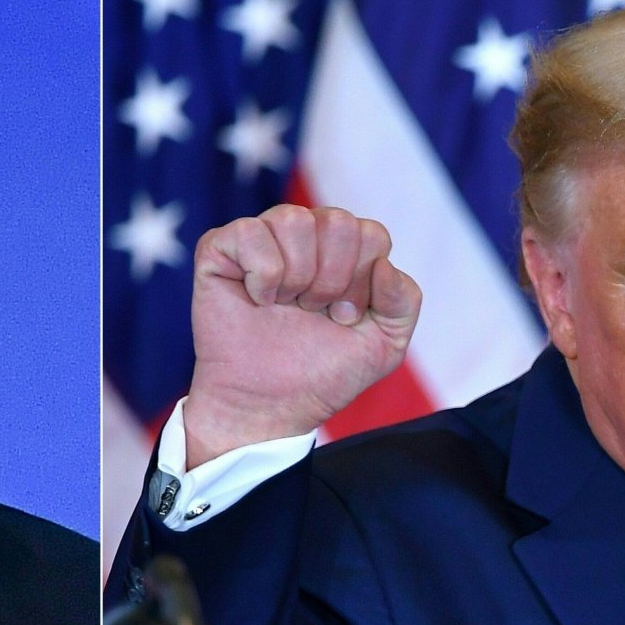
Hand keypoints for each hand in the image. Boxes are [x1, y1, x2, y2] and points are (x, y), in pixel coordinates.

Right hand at [183, 205, 420, 466]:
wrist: (267, 406)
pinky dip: (261, 275)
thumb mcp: (384, 344)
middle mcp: (305, 235)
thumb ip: (404, 302)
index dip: (362, 281)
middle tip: (312, 312)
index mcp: (345, 249)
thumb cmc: (321, 372)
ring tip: (285, 306)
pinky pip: (250, 232)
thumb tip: (384, 264)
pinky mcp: (220, 248)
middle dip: (332, 279)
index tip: (342, 318)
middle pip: (338, 221)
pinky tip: (257, 300)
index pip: (371, 234)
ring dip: (296, 276)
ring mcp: (262, 238)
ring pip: (294, 219)